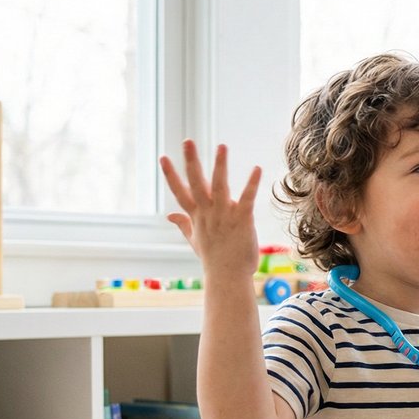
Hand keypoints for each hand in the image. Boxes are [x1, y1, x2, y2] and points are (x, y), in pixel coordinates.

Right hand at [160, 139, 262, 277]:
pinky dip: (251, 184)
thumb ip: (183, 224)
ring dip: (220, 165)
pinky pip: (246, 199)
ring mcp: (224, 216)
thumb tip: (169, 215)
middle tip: (187, 141)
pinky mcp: (242, 220)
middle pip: (195, 183)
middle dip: (191, 162)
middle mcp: (207, 213)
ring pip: (219, 186)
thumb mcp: (194, 241)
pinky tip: (256, 168)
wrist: (228, 278)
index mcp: (196, 217)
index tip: (163, 157)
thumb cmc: (213, 259)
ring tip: (221, 146)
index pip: (180, 192)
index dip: (171, 175)